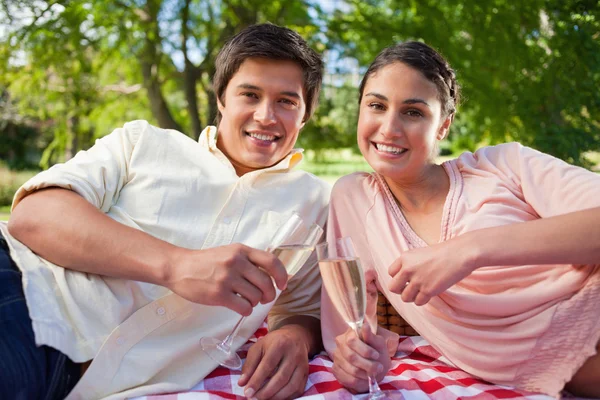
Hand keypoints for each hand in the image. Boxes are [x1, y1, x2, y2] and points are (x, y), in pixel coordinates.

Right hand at [165, 243, 287, 315]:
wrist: (179, 267)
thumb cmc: (206, 262)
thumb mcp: (229, 252)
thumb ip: (248, 260)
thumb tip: (272, 275)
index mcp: (241, 250)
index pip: (271, 261)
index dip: (282, 275)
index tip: (283, 285)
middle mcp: (236, 262)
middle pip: (266, 283)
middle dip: (269, 295)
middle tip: (264, 298)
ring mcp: (227, 279)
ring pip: (256, 297)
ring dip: (255, 303)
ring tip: (247, 301)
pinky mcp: (219, 295)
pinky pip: (244, 307)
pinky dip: (246, 310)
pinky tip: (240, 307)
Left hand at [238, 327, 309, 399]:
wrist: (295, 336)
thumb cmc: (273, 342)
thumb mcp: (259, 347)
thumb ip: (249, 364)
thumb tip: (242, 383)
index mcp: (280, 344)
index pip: (268, 365)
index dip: (257, 380)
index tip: (247, 392)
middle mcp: (294, 354)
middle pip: (281, 378)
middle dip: (266, 392)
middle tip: (254, 399)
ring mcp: (302, 364)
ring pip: (291, 386)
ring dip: (276, 397)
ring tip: (263, 399)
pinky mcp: (306, 373)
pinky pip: (298, 389)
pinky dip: (286, 397)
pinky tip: (275, 397)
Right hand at [331, 324, 390, 393]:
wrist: (374, 367)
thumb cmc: (376, 353)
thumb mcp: (378, 344)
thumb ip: (371, 337)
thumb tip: (365, 325)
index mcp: (349, 334)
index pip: (352, 341)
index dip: (365, 350)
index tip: (376, 355)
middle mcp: (340, 344)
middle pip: (351, 357)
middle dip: (368, 364)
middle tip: (378, 367)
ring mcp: (336, 358)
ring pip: (351, 369)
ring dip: (365, 374)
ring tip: (374, 373)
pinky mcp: (336, 370)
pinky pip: (348, 379)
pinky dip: (360, 381)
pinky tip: (366, 378)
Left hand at [388, 238, 474, 305]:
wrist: (460, 254)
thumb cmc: (443, 253)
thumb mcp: (420, 254)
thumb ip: (409, 264)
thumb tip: (403, 279)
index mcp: (404, 257)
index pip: (391, 273)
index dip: (398, 277)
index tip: (407, 278)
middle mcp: (407, 269)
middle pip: (393, 288)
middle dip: (401, 290)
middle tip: (411, 288)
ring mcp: (417, 280)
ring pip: (405, 298)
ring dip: (413, 297)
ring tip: (422, 291)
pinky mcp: (428, 290)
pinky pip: (418, 302)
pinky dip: (423, 300)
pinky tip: (429, 293)